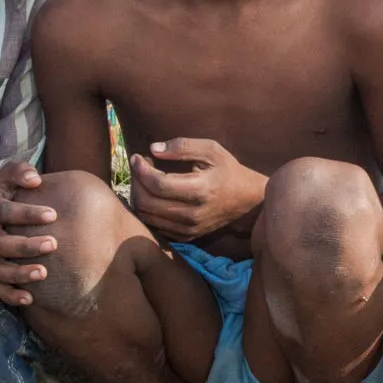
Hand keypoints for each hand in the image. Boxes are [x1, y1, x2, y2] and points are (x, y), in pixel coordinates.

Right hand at [0, 162, 56, 308]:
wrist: (7, 213)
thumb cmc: (16, 191)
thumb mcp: (13, 175)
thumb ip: (20, 170)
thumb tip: (34, 179)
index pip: (1, 210)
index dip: (26, 213)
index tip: (54, 214)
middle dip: (26, 245)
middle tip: (53, 244)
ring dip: (19, 273)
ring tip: (44, 272)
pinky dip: (11, 295)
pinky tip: (30, 298)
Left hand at [129, 138, 265, 240]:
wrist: (246, 200)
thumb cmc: (228, 170)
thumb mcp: (211, 150)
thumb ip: (182, 146)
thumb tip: (153, 149)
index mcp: (200, 190)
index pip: (158, 184)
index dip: (141, 169)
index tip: (137, 157)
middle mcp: (192, 214)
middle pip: (147, 202)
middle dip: (136, 182)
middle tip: (140, 167)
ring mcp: (188, 229)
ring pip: (147, 216)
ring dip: (139, 196)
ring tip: (144, 180)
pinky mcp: (186, 236)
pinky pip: (154, 226)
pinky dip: (147, 210)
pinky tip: (153, 195)